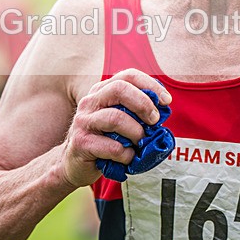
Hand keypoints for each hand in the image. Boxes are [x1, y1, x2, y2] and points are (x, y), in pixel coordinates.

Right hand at [58, 69, 171, 187]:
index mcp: (102, 91)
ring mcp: (84, 121)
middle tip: (154, 121)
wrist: (73, 164)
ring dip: (136, 132)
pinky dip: (127, 154)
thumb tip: (163, 110)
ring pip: (116, 118)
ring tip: (140, 142)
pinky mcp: (81, 142)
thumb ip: (136, 111)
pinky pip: (112, 146)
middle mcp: (91, 101)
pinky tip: (127, 157)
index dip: (151, 85)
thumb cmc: (104, 140)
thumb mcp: (120, 120)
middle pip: (120, 90)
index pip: (128, 76)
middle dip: (143, 104)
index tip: (166, 101)